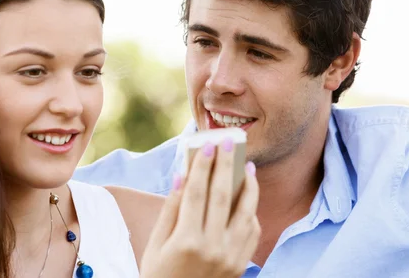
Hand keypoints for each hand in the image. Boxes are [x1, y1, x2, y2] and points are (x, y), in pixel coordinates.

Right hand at [140, 138, 259, 277]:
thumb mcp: (156, 245)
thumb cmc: (159, 275)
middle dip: (226, 166)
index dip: (202, 166)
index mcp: (186, 241)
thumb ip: (171, 210)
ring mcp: (230, 258)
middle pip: (222, 197)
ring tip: (248, 167)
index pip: (197, 193)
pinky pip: (252, 234)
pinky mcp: (240, 266)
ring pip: (245, 213)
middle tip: (230, 143)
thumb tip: (182, 177)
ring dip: (248, 187)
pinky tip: (247, 199)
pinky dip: (252, 213)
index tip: (207, 145)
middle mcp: (212, 248)